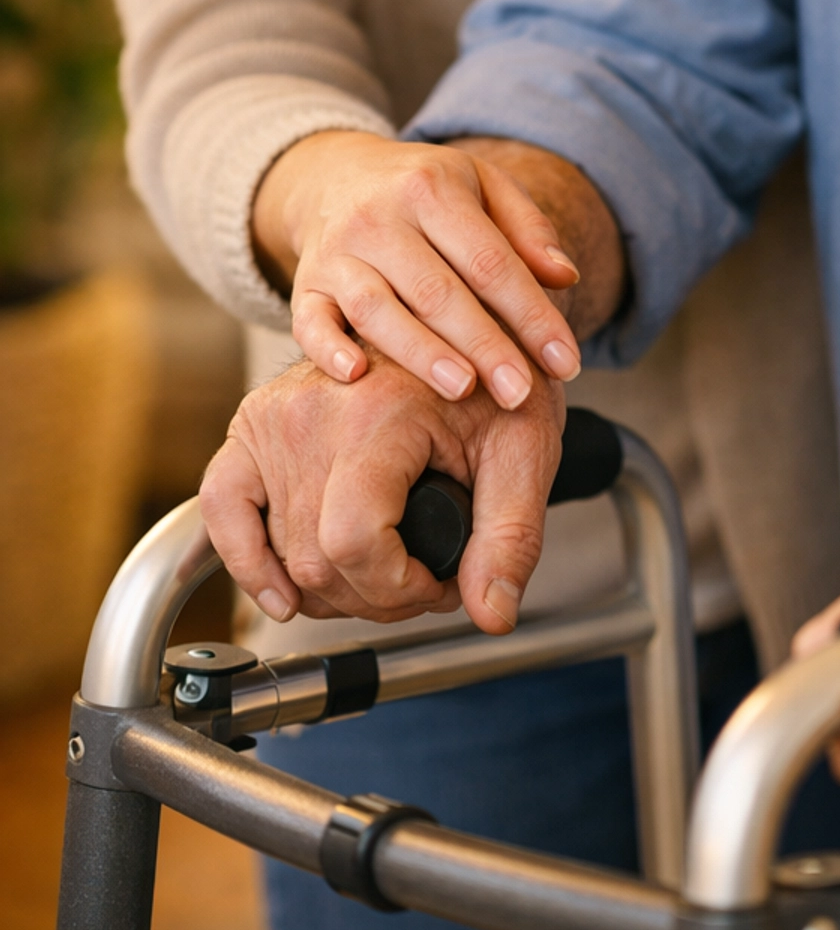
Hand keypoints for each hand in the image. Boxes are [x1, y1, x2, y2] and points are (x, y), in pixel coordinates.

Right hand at [201, 353, 563, 632]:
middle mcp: (314, 410)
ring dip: (330, 588)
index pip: (353, 542)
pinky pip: (222, 503)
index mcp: (379, 411)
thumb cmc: (498, 379)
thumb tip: (491, 613)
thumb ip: (512, 536)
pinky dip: (246, 556)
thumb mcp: (526, 451)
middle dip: (376, 595)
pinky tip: (281, 590)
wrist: (467, 316)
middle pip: (316, 559)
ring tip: (385, 568)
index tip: (438, 582)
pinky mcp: (256, 421)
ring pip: (279, 552)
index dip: (399, 588)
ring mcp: (277, 414)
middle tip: (424, 578)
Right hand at [253, 130, 583, 409]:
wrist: (335, 175)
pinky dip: (329, 349)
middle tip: (521, 392)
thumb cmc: (426, 192)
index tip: (565, 360)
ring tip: (464, 390)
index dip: (530, 312)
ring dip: (420, 353)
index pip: (489, 259)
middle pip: (436, 290)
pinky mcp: (305, 285)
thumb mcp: (483, 185)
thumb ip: (527, 229)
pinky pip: (308, 322)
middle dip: (484, 345)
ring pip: (376, 309)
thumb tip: (566, 278)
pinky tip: (358, 376)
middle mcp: (377, 218)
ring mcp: (336, 253)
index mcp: (431, 189)